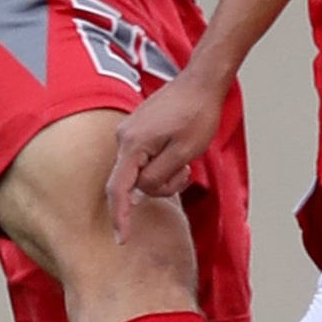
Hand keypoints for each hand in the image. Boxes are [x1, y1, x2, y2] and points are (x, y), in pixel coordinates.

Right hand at [106, 70, 225, 240]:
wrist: (201, 82)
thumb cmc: (197, 114)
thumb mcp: (183, 153)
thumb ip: (157, 177)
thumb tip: (137, 194)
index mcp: (133, 144)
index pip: (119, 188)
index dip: (120, 216)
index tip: (122, 238)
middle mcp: (124, 137)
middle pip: (132, 181)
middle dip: (159, 186)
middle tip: (186, 173)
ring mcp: (129, 131)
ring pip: (139, 170)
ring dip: (163, 173)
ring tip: (186, 160)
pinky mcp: (137, 129)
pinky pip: (142, 158)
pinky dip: (159, 162)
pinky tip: (177, 151)